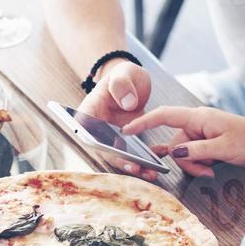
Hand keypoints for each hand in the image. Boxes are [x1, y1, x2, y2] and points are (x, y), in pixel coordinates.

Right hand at [79, 59, 156, 177]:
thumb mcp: (123, 72)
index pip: (84, 128)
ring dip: (134, 166)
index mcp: (91, 110)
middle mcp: (98, 128)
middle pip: (103, 148)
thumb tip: (128, 103)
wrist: (134, 82)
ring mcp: (112, 137)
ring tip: (150, 173)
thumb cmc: (124, 75)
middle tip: (135, 167)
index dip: (94, 141)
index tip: (107, 149)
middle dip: (119, 160)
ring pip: (119, 156)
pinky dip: (146, 160)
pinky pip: (133, 155)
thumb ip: (122, 84)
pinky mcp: (126, 142)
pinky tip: (160, 162)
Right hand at [122, 106, 244, 177]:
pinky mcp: (207, 144)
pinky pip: (193, 155)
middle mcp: (197, 124)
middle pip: (174, 145)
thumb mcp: (223, 148)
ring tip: (214, 170)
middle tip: (207, 171)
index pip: (164, 116)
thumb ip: (196, 151)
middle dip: (187, 162)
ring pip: (184, 154)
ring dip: (196, 166)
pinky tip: (208, 169)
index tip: (127, 130)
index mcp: (198, 117)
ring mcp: (202, 134)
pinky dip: (198, 164)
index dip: (144, 122)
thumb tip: (173, 153)